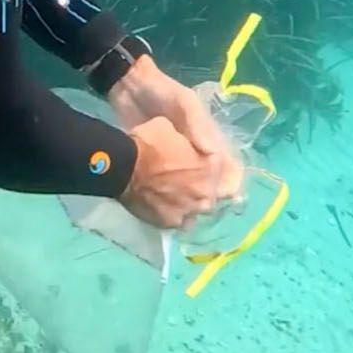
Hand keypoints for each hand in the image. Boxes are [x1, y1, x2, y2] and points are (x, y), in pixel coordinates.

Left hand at [111, 56, 245, 224]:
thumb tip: (214, 154)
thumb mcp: (184, 102)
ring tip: (183, 211)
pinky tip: (162, 205)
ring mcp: (175, 161)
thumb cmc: (162, 92)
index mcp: (208, 139)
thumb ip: (199, 125)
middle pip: (209, 183)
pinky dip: (167, 197)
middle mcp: (195, 154)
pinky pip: (166, 186)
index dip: (229, 182)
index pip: (227, 166)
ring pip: (188, 188)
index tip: (225, 195)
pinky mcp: (156, 165)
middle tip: (198, 207)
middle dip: (207, 196)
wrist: (128, 89)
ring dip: (188, 200)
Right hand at [118, 116, 244, 228]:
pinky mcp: (170, 223)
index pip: (230, 174)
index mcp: (211, 168)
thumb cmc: (149, 142)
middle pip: (214, 195)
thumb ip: (189, 139)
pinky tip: (165, 206)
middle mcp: (205, 194)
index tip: (210, 167)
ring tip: (177, 197)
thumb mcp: (172, 128)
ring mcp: (188, 211)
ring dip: (191, 203)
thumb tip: (190, 145)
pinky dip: (174, 214)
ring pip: (197, 210)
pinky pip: (179, 221)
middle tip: (190, 182)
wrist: (122, 166)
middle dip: (205, 189)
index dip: (222, 170)